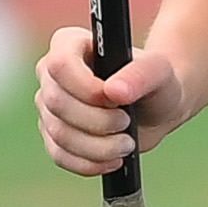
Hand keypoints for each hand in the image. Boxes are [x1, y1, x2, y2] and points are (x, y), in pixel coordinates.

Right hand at [34, 25, 187, 176]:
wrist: (157, 108)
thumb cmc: (156, 82)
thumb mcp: (159, 71)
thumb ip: (141, 74)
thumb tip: (115, 91)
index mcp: (70, 43)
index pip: (60, 65)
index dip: (87, 88)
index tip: (117, 99)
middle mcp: (52, 73)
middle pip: (57, 103)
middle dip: (97, 121)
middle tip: (127, 122)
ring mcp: (49, 105)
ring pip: (59, 134)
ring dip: (98, 146)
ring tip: (127, 144)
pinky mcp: (53, 135)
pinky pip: (59, 155)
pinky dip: (89, 163)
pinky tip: (113, 160)